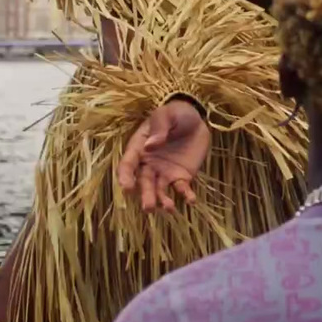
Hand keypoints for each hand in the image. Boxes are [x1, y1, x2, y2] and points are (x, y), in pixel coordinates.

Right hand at [116, 96, 210, 212]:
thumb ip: (159, 128)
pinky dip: (186, 195)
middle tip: (149, 208)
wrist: (196, 119)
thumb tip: (151, 145)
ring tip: (169, 208)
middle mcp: (149, 164)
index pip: (128, 165)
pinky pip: (181, 188)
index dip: (125, 177)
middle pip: (144, 183)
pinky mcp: (182, 176)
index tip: (127, 188)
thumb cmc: (175, 114)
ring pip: (160, 190)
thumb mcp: (166, 115)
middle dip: (145, 196)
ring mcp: (165, 172)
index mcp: (139, 148)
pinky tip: (191, 200)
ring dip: (163, 200)